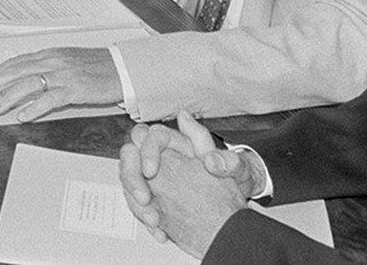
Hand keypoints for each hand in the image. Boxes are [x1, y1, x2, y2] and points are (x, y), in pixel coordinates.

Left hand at [0, 47, 119, 121]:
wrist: (124, 68)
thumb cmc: (97, 67)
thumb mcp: (67, 61)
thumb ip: (47, 67)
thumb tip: (25, 78)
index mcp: (49, 54)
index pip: (16, 62)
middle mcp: (53, 62)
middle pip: (16, 71)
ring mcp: (64, 75)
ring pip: (28, 84)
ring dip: (8, 97)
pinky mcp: (75, 89)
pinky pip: (50, 99)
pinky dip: (34, 108)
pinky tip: (23, 116)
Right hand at [137, 113, 254, 257]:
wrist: (236, 206)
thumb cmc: (235, 180)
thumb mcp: (237, 168)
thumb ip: (225, 160)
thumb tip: (209, 158)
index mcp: (179, 142)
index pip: (150, 136)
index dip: (147, 152)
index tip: (151, 172)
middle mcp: (163, 156)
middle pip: (130, 156)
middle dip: (132, 178)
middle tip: (145, 199)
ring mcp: (155, 177)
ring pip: (129, 181)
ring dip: (136, 202)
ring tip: (154, 221)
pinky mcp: (154, 195)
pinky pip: (138, 203)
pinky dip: (145, 218)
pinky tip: (160, 231)